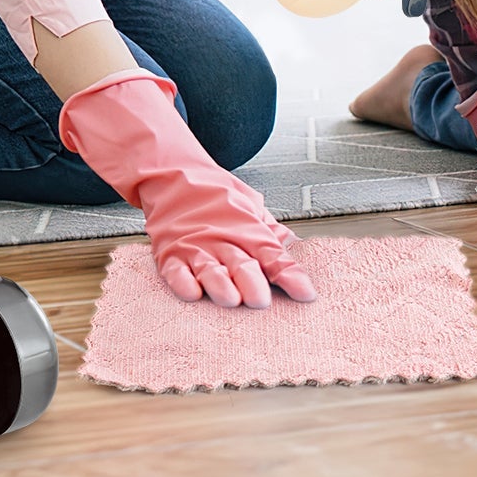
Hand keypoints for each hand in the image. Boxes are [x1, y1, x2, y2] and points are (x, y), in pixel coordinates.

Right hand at [59, 69, 314, 307]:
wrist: (173, 174)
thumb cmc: (216, 196)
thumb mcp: (250, 205)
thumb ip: (271, 231)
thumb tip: (297, 245)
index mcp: (248, 230)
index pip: (274, 256)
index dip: (291, 276)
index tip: (306, 295)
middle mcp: (224, 240)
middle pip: (242, 266)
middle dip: (252, 284)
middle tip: (260, 301)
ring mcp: (196, 247)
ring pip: (210, 271)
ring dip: (220, 286)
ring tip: (230, 299)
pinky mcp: (170, 253)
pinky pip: (176, 271)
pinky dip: (183, 283)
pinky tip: (191, 292)